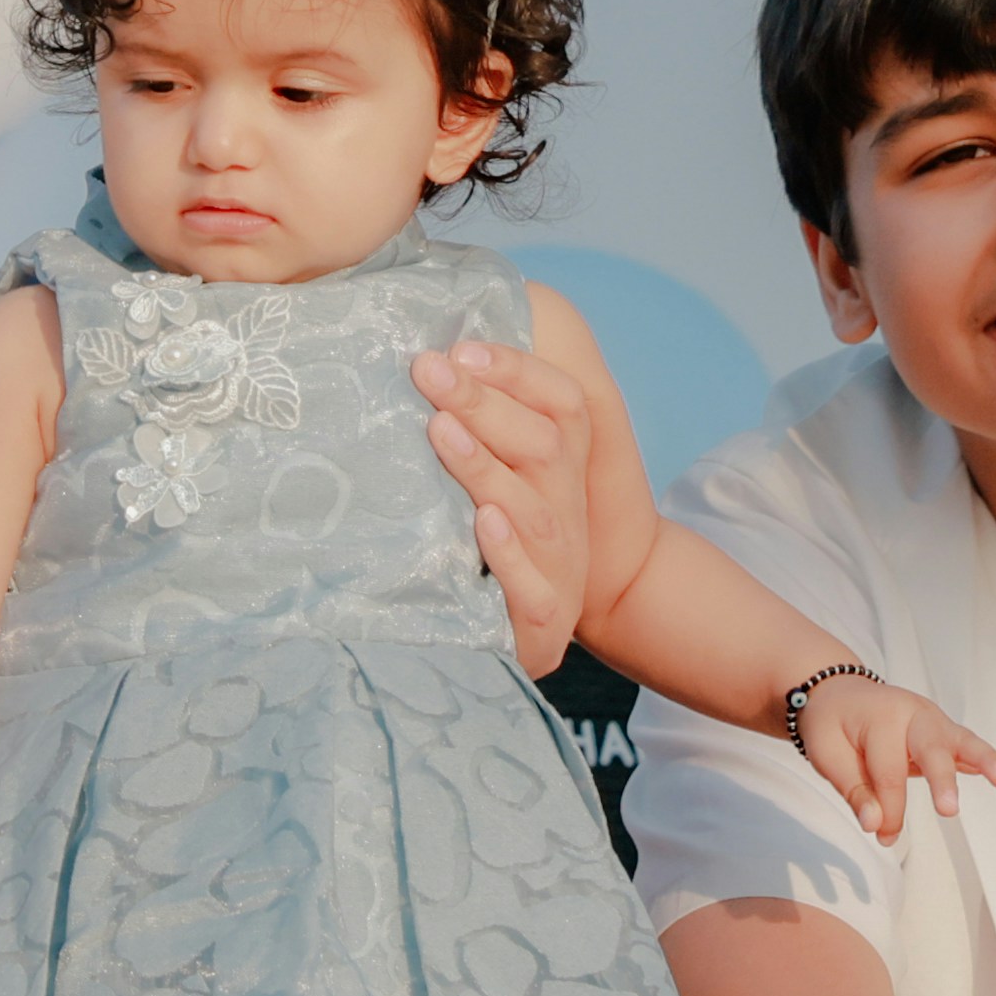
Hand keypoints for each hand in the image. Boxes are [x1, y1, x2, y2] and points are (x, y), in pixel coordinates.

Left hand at [413, 339, 595, 668]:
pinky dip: (508, 554)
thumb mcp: (493, 480)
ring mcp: (560, 571)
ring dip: (486, 467)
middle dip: (485, 405)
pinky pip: (533, 591)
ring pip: (537, 511)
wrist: (515, 648)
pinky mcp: (540, 627)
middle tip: (427, 371)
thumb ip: (478, 423)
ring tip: (439, 429)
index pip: (563, 403)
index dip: (518, 371)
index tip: (460, 347)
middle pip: (545, 446)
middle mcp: (568, 514)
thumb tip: (434, 352)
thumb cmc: (484, 552)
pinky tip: (483, 523)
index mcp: (562, 472)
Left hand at [779, 670, 995, 844]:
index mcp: (881, 717)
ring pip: (966, 742)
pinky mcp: (947, 733)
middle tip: (949, 811)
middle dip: (941, 781)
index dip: (888, 811)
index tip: (882, 836)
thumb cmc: (833, 724)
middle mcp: (914, 714)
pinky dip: (992, 766)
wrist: (841, 692)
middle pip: (932, 748)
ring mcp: (935, 721)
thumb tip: (875, 825)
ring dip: (990, 765)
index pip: (888, 773)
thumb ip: (853, 790)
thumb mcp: (826, 753)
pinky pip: (972, 749)